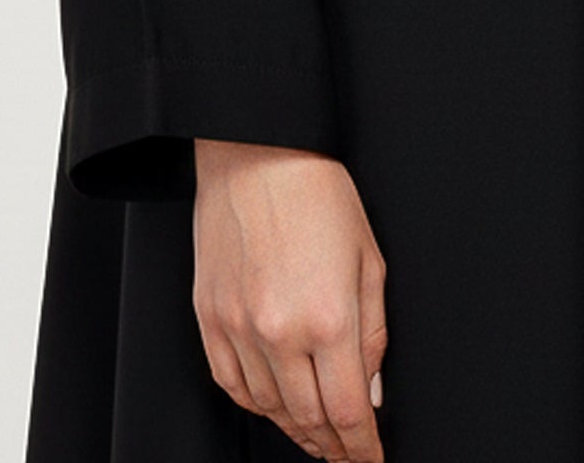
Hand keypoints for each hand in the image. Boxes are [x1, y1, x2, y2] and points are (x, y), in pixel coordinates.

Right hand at [191, 139, 388, 460]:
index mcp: (328, 317)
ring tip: (315, 436)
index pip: (347, 412)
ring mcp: (237, 327)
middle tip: (347, 453)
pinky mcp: (209, 318)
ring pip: (268, 408)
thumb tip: (371, 392)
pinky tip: (273, 405)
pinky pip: (231, 384)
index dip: (362, 447)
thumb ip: (374, 333)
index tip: (371, 459)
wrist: (257, 152)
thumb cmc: (319, 191)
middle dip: (332, 446)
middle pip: (308, 419)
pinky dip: (255, 404)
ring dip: (296, 429)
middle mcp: (279, 331)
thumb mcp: (369, 258)